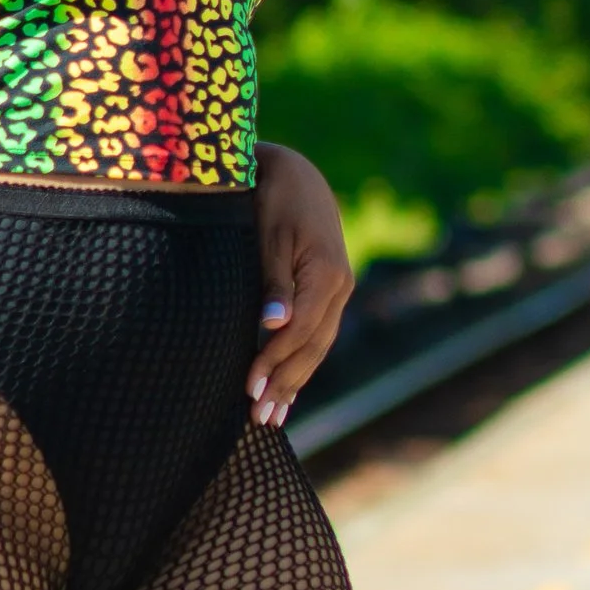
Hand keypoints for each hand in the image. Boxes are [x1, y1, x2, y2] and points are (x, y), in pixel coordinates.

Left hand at [248, 142, 353, 428]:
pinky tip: (289, 388)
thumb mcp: (268, 236)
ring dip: (295, 381)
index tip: (248, 389)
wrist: (296, 172)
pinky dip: (303, 363)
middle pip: (313, 346)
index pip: (299, 332)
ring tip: (272, 415)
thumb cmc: (273, 198)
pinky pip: (319, 335)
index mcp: (326, 273)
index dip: (274, 363)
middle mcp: (340, 285)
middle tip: (259, 418)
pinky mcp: (331, 290)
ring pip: (319, 346)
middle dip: (286, 384)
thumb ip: (272, 282)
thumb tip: (273, 325)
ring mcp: (340, 289)